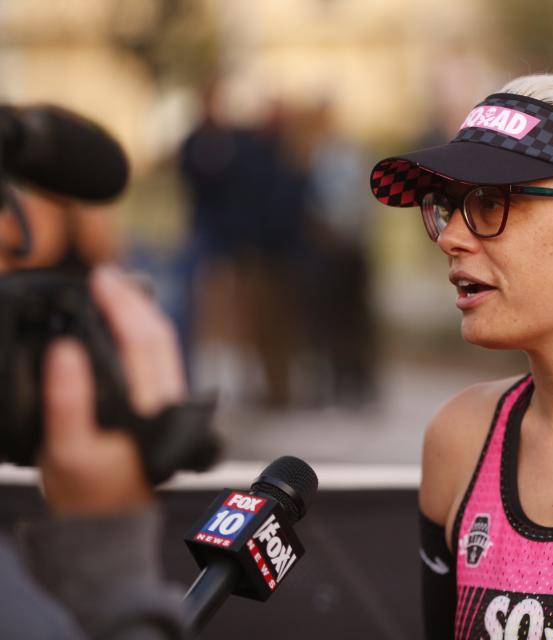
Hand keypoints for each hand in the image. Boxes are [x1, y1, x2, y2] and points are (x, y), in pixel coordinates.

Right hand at [39, 265, 185, 513]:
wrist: (106, 526)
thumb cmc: (87, 492)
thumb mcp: (65, 452)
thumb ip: (67, 401)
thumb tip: (66, 349)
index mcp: (149, 407)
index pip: (143, 341)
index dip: (123, 305)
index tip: (100, 278)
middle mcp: (166, 400)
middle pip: (158, 337)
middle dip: (133, 300)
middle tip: (105, 275)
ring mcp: (167, 403)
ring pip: (161, 347)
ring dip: (139, 314)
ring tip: (112, 291)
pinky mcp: (160, 407)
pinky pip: (155, 360)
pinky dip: (138, 335)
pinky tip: (119, 326)